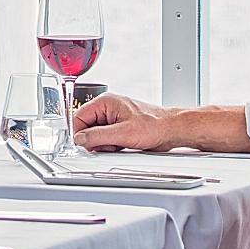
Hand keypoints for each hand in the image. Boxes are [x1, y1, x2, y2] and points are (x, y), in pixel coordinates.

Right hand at [68, 94, 191, 151]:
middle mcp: (108, 108)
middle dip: (94, 140)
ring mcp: (114, 117)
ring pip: (97, 134)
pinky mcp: (120, 127)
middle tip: (109, 145)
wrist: (171, 130)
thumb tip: (80, 139)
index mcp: (105, 102)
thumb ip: (97, 136)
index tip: (84, 145)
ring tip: (119, 145)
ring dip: (104, 144)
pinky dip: (111, 145)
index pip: (78, 117)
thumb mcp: (123, 133)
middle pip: (87, 127)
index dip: (79, 134)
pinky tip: (122, 146)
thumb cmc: (154, 125)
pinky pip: (107, 138)